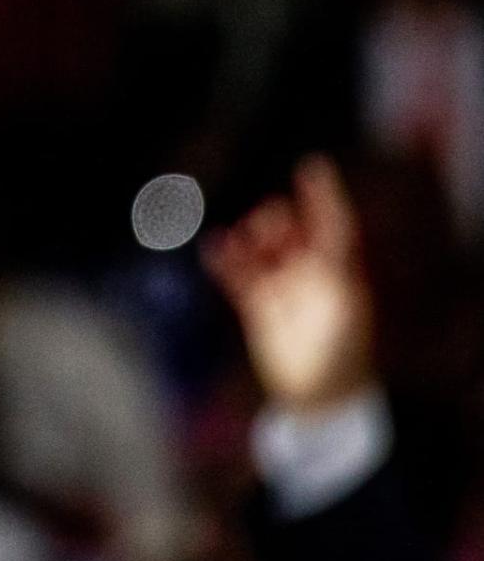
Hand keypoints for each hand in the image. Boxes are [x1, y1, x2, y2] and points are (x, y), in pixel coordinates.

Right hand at [202, 155, 376, 410]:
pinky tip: (214, 247)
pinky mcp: (257, 308)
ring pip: (261, 251)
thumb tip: (331, 230)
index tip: (311, 166)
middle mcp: (311, 275)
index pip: (332, 222)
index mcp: (340, 270)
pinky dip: (225, 261)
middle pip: (291, 232)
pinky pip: (237, 276)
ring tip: (241, 238)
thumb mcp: (345, 302)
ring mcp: (282, 290)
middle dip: (278, 221)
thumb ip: (335, 265)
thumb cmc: (343, 351)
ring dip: (251, 239)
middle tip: (268, 224)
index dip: (324, 195)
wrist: (321, 394)